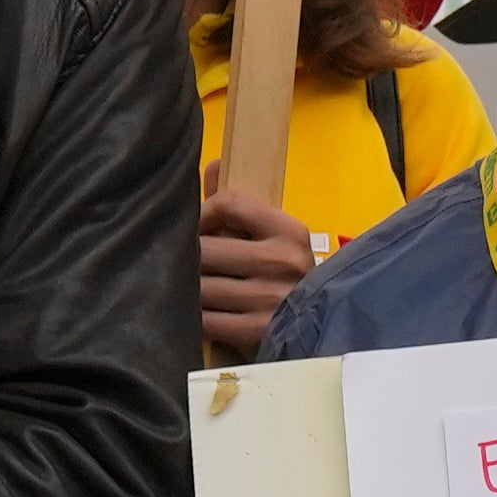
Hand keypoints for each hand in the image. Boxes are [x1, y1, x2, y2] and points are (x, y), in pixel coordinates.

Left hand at [199, 179, 316, 359]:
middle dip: (186, 259)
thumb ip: (239, 204)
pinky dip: (192, 318)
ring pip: (199, 286)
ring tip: (184, 290)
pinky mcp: (256, 332)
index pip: (229, 203)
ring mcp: (270, 298)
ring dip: (185, 290)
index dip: (200, 213)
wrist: (317, 333)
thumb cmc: (286, 280)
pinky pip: (204, 319)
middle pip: (205, 248)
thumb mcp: (274, 239)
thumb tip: (214, 164)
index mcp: (289, 232)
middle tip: (179, 266)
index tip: (194, 228)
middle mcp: (283, 262)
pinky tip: (194, 317)